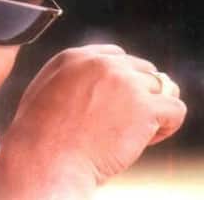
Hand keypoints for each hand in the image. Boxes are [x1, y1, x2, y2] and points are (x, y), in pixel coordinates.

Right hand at [0, 44, 186, 198]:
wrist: (46, 157)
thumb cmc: (39, 136)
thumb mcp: (44, 91)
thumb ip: (68, 79)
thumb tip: (94, 85)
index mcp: (74, 57)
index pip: (115, 55)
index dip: (120, 80)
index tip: (113, 103)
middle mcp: (101, 63)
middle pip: (140, 69)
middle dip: (138, 93)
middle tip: (123, 121)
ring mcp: (124, 82)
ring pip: (159, 88)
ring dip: (152, 110)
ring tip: (133, 134)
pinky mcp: (144, 106)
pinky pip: (175, 109)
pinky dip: (168, 125)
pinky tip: (148, 139)